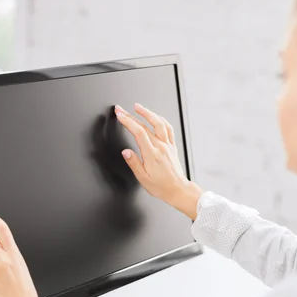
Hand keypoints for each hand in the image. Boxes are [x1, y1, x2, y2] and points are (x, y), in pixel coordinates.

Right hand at [115, 103, 203, 219]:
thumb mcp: (143, 178)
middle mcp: (161, 147)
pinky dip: (161, 120)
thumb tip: (125, 152)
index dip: (128, 121)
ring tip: (138, 107)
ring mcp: (168, 145)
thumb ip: (134, 163)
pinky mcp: (172, 146)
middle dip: (131, 115)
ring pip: (159, 123)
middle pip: (145, 126)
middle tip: (121, 109)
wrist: (177, 189)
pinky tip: (156, 117)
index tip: (119, 115)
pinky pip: (168, 128)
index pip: (138, 133)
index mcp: (152, 155)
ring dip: (148, 113)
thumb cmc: (161, 186)